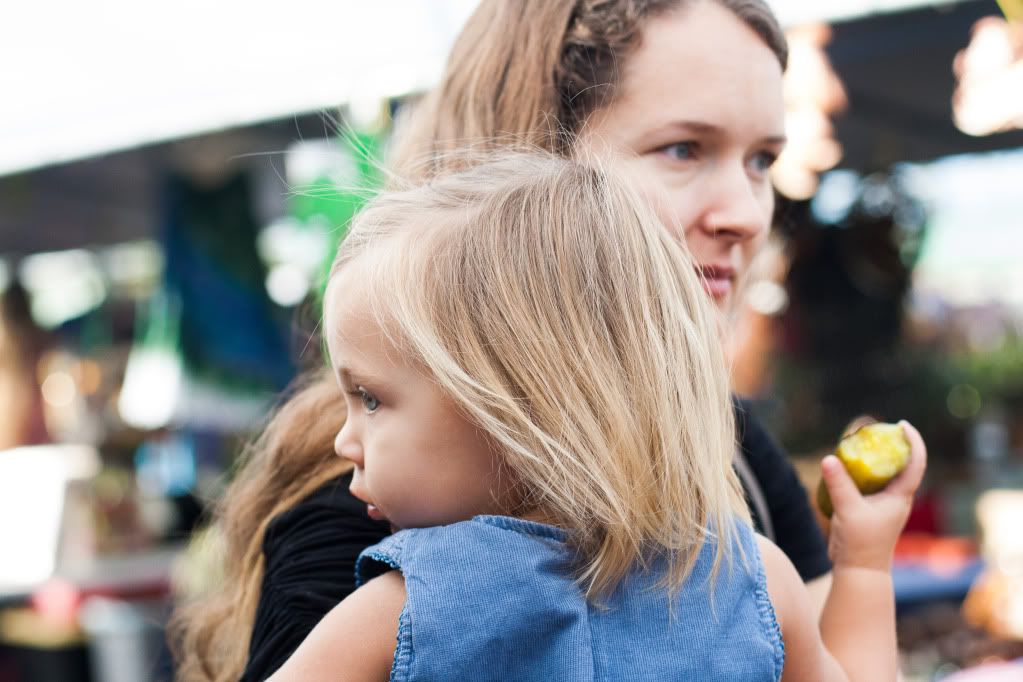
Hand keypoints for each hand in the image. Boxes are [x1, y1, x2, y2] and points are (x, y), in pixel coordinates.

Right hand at [821, 420, 926, 570]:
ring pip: (884, 474)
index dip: (913, 442)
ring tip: (863, 443)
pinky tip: (848, 468)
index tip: (903, 425)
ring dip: (877, 458)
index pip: (915, 463)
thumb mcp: (848, 509)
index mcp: (900, 496)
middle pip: (901, 465)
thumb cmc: (861, 543)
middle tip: (879, 429)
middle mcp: (896, 498)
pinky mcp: (870, 510)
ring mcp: (884, 504)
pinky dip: (863, 472)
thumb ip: (839, 484)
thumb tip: (828, 458)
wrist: (859, 570)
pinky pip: (870, 484)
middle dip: (893, 445)